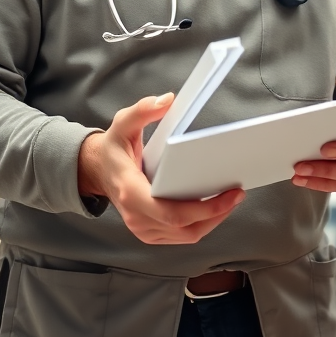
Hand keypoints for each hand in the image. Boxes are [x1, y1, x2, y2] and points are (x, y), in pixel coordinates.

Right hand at [77, 93, 243, 244]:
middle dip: (216, 214)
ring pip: (186, 236)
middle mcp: (137, 216)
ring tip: (230, 200)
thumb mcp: (122, 123)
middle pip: (185, 228)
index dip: (205, 209)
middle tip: (237, 194)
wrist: (98, 170)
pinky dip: (200, 225)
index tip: (230, 194)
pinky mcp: (149, 232)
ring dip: (212, 221)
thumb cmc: (114, 147)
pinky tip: (213, 208)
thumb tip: (167, 100)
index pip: (173, 213)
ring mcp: (142, 228)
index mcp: (132, 192)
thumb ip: (142, 110)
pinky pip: (180, 236)